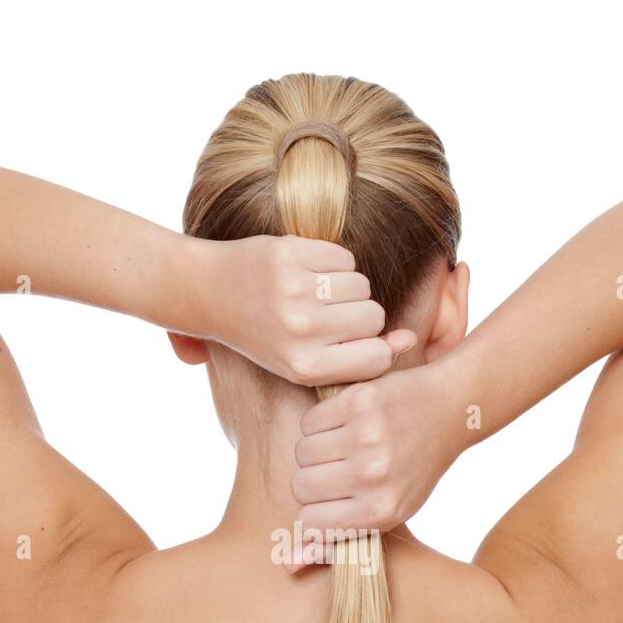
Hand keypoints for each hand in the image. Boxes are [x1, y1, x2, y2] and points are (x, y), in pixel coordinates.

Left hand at [197, 235, 415, 386]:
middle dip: (360, 314)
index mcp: (305, 367)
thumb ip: (359, 357)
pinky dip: (333, 262)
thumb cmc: (267, 335)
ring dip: (346, 287)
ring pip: (362, 285)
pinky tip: (307, 272)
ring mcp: (295, 291)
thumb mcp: (307, 362)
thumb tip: (411, 340)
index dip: (373, 346)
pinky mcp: (291, 255)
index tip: (352, 343)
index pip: (377, 358)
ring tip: (316, 294)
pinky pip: (345, 258)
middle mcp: (300, 331)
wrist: (212, 293)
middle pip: (374, 317)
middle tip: (328, 316)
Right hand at [285, 362, 464, 568]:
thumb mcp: (385, 515)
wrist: (448, 411)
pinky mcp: (359, 401)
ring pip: (301, 452)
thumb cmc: (412, 471)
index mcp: (380, 510)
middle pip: (300, 486)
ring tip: (345, 447)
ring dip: (316, 450)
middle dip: (313, 480)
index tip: (331, 502)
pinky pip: (309, 421)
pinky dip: (321, 423)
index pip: (308, 523)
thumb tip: (287, 564)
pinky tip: (347, 424)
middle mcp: (373, 474)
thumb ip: (336, 542)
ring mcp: (366, 436)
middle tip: (341, 470)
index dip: (313, 512)